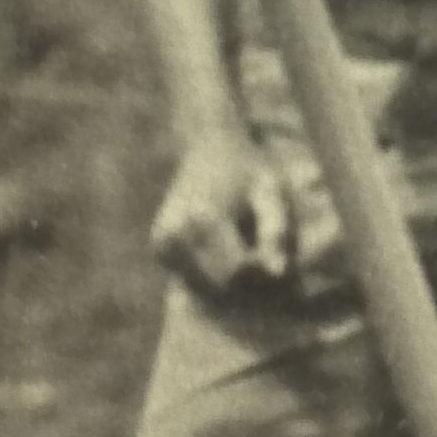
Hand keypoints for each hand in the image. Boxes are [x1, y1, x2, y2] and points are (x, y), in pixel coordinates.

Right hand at [150, 125, 295, 292]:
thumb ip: (276, 231)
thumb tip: (276, 273)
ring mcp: (161, 246)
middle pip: (221, 287)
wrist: (209, 146)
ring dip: (232, 280)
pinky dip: (216, 275)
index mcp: (200, 219)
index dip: (262, 268)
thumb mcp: (271, 191)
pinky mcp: (160, 251)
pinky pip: (197, 281)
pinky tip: (227, 246)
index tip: (274, 246)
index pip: (237, 274)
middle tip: (263, 248)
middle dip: (248, 279)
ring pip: (208, 290)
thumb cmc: (248, 168)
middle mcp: (172, 235)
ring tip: (245, 243)